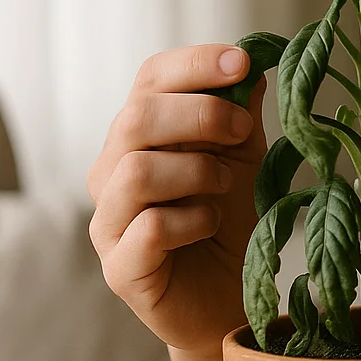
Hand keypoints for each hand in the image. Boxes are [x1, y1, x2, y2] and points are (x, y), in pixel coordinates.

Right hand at [87, 45, 268, 356]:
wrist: (232, 299)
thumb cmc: (232, 221)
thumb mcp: (246, 158)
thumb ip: (242, 113)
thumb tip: (250, 62)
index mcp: (141, 137)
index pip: (149, 80)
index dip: (193, 64)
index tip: (240, 62)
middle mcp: (113, 172)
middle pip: (136, 119)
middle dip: (200, 115)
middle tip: (241, 131)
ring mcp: (110, 222)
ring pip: (136, 172)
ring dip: (196, 171)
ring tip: (224, 188)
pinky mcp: (121, 269)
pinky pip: (147, 229)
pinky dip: (190, 221)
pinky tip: (209, 224)